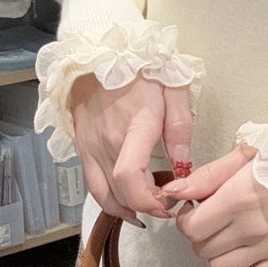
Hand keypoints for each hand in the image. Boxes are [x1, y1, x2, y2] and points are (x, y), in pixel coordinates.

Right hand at [69, 73, 192, 222]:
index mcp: (134, 126)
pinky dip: (109, 200)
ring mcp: (91, 147)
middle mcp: (107, 142)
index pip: (130, 176)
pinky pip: (93, 185)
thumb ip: (180, 128)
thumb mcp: (173, 89)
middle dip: (146, 207)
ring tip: (147, 211)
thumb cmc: (141, 71)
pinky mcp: (82, 148)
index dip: (148, 200)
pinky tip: (126, 203)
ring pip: (103, 195)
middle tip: (167, 204)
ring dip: (126, 210)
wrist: (100, 55)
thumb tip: (185, 165)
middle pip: (120, 193)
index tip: (169, 203)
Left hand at [161, 146, 267, 266]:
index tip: (194, 211)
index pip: (192, 227)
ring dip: (213, 257)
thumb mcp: (244, 156)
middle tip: (209, 223)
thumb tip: (174, 192)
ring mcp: (267, 249)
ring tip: (222, 241)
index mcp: (238, 198)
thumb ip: (207, 175)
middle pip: (203, 248)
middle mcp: (251, 228)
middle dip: (199, 237)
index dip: (186, 220)